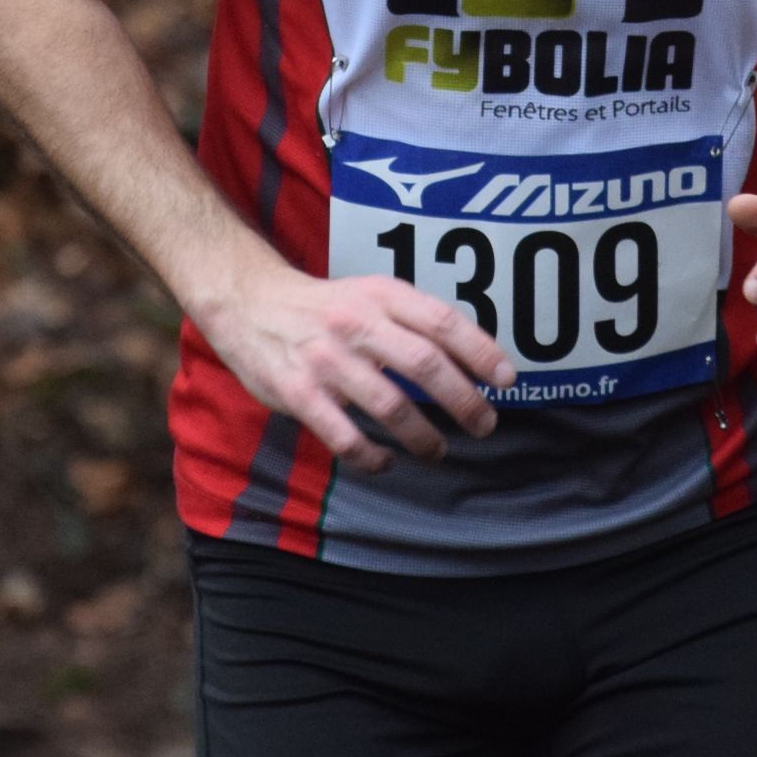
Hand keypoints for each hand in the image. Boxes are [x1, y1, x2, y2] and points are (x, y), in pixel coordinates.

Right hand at [190, 261, 517, 472]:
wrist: (249, 303)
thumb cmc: (326, 307)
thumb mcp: (371, 294)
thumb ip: (415, 320)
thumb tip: (476, 358)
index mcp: (380, 295)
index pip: (442, 322)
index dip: (480, 352)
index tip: (507, 381)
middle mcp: (356, 324)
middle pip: (423, 364)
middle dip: (463, 401)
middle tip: (485, 424)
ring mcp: (326, 360)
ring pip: (389, 405)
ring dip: (422, 435)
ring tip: (438, 450)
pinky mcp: (298, 393)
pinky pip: (344, 435)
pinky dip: (372, 456)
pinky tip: (386, 462)